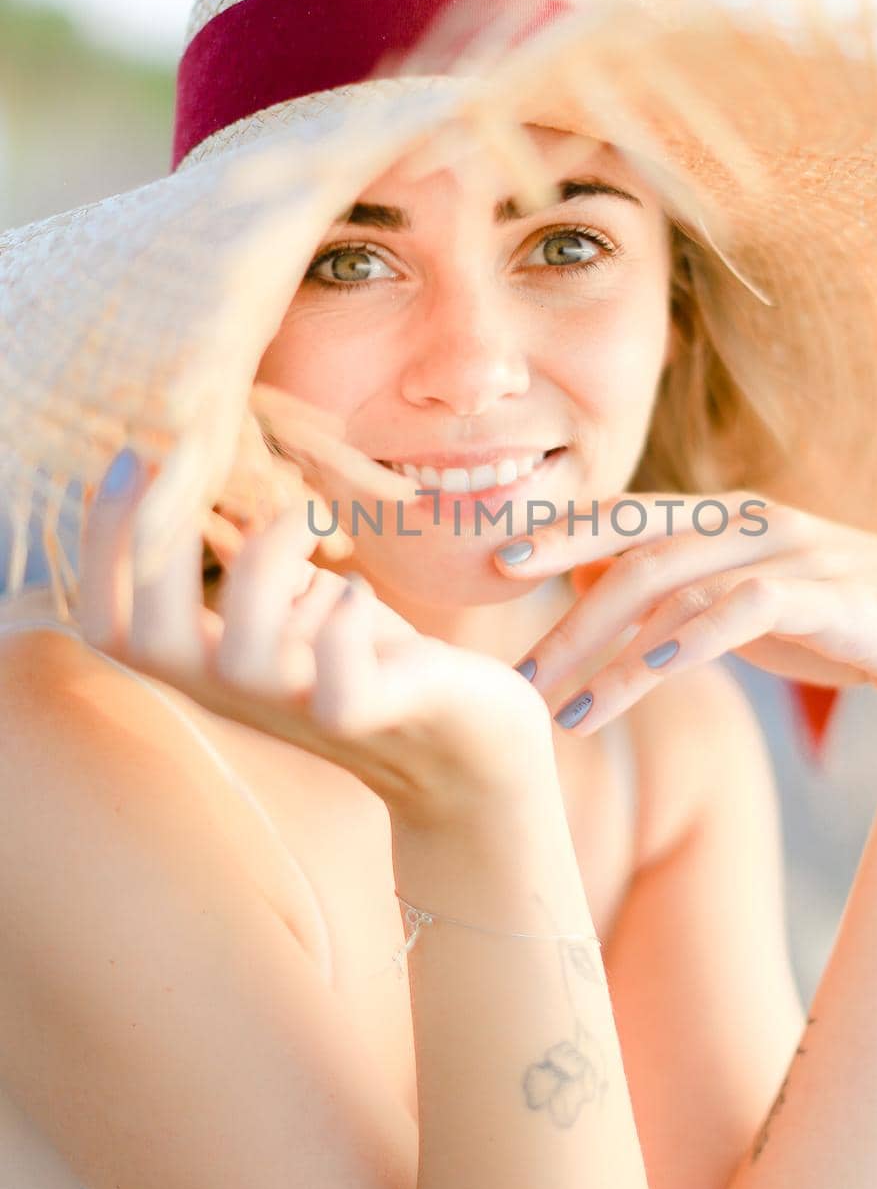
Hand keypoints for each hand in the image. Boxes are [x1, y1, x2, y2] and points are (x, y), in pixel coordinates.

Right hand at [75, 450, 556, 829]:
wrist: (462, 738)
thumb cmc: (369, 650)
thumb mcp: (291, 599)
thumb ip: (243, 561)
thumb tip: (202, 462)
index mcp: (205, 666)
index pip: (110, 624)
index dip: (103, 543)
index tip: (132, 453)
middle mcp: (235, 698)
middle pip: (150, 639)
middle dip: (156, 536)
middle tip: (193, 450)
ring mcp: (299, 712)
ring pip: (245, 650)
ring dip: (270, 560)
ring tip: (312, 517)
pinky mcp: (367, 714)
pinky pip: (336, 677)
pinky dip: (342, 620)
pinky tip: (358, 590)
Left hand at [491, 491, 876, 735]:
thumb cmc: (829, 613)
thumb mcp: (738, 593)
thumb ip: (669, 582)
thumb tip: (582, 580)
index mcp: (719, 514)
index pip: (622, 515)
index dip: (556, 532)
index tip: (491, 563)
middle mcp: (745, 520)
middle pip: (633, 554)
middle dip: (565, 615)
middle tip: (514, 673)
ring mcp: (787, 551)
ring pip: (675, 586)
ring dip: (610, 653)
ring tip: (562, 712)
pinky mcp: (825, 593)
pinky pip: (740, 610)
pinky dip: (686, 642)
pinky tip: (639, 681)